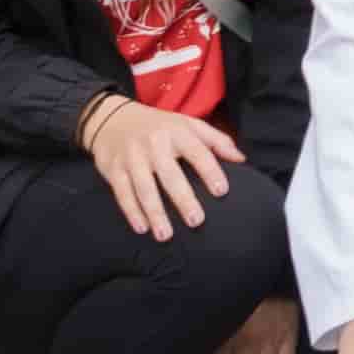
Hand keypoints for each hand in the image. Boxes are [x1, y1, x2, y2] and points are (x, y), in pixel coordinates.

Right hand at [81, 93, 243, 238]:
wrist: (111, 118)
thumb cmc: (159, 126)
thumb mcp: (188, 124)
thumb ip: (216, 140)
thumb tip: (241, 159)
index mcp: (177, 131)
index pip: (198, 152)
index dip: (210, 171)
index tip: (222, 191)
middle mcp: (154, 143)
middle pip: (170, 174)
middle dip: (183, 198)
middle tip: (196, 221)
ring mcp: (132, 157)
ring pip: (144, 187)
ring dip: (155, 212)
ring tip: (166, 235)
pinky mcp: (113, 169)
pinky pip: (122, 193)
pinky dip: (132, 211)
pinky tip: (142, 228)